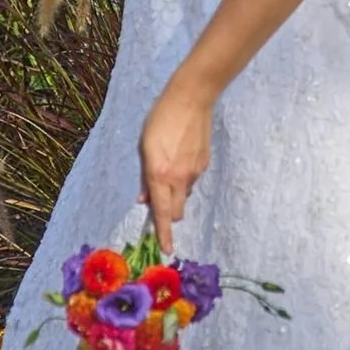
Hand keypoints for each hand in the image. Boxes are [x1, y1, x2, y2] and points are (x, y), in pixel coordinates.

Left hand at [139, 77, 212, 250]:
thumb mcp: (144, 148)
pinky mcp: (205, 162)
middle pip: (177, 210)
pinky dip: (183, 177)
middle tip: (157, 198)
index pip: (163, 212)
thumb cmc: (161, 120)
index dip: (164, 233)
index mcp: (160, 175)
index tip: (166, 250)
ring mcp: (195, 171)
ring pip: (184, 193)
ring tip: (168, 167)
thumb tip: (144, 199)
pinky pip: (191, 179)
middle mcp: (180, 178)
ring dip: (175, 192)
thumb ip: (145, 177)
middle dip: (168, 212)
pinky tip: (180, 156)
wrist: (192, 99)